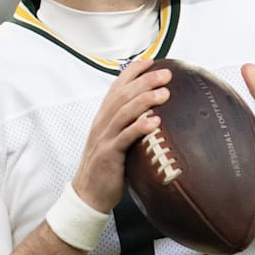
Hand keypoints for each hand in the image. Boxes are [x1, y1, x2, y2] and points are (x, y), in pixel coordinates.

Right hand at [72, 59, 169, 212]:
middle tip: (166, 74)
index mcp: (104, 117)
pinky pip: (124, 138)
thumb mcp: (116, 140)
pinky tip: (154, 122)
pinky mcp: (108, 155)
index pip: (117, 87)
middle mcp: (102, 123)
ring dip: (144, 100)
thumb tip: (155, 115)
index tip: (151, 61)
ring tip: (164, 93)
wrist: (88, 194)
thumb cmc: (107, 167)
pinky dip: (139, 128)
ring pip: (123, 112)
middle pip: (122, 95)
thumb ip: (129, 125)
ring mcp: (104, 138)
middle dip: (144, 81)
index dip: (132, 72)